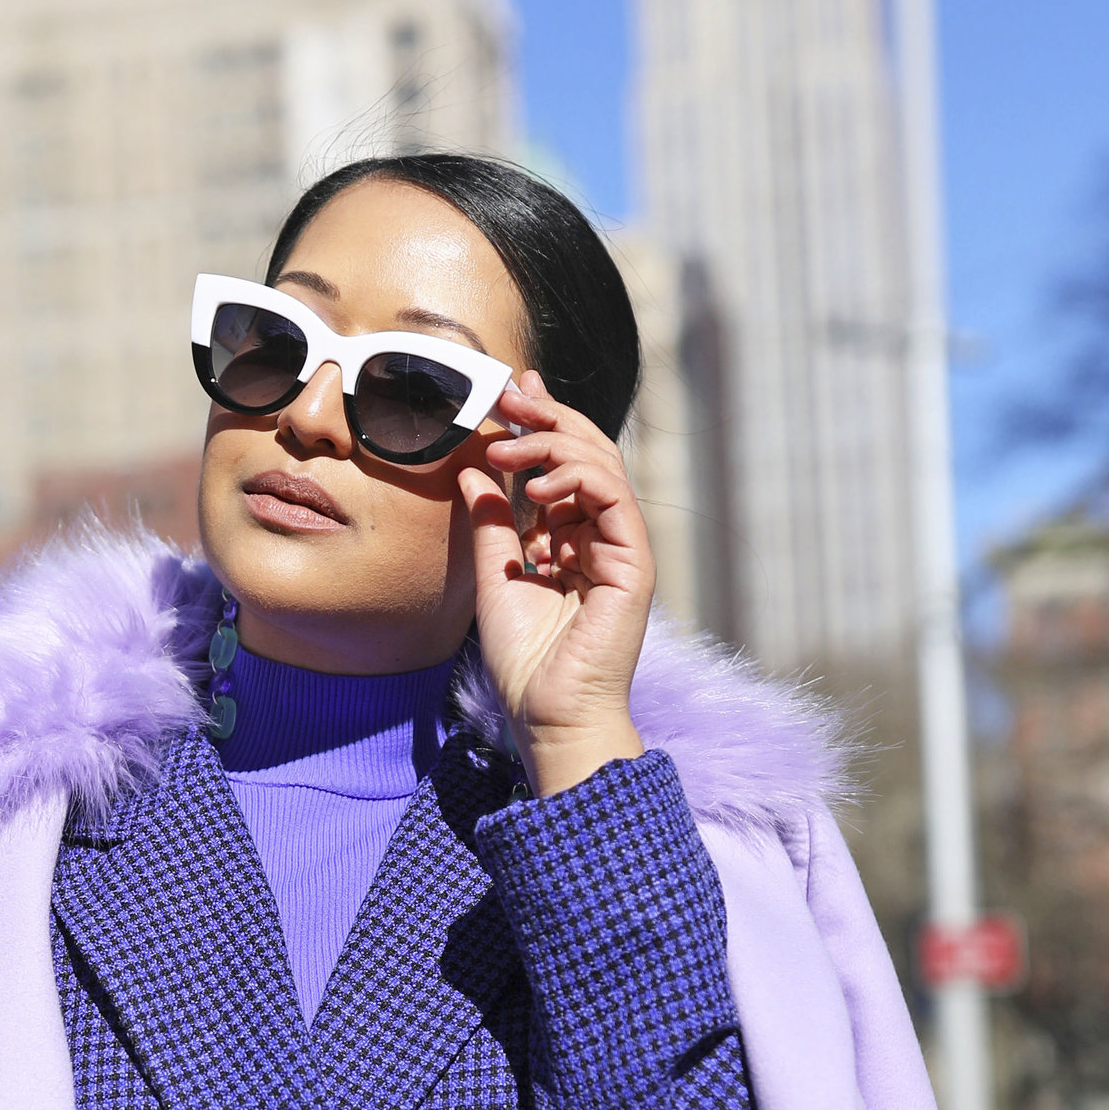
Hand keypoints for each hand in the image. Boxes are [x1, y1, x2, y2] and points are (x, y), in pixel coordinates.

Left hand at [458, 375, 652, 797]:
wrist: (549, 715)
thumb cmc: (526, 662)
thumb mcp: (495, 577)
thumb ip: (492, 524)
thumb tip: (474, 470)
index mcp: (573, 541)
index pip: (563, 467)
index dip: (540, 427)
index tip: (507, 396)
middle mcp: (601, 539)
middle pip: (587, 457)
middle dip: (549, 420)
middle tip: (510, 394)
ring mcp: (621, 550)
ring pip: (602, 469)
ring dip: (553, 445)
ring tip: (507, 444)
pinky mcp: (634, 565)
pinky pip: (614, 501)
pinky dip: (577, 481)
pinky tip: (535, 487)